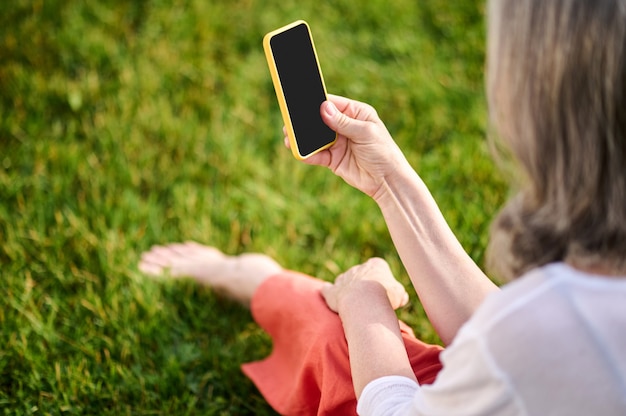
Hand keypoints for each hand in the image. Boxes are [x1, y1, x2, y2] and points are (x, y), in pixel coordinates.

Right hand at [284, 95, 408, 196]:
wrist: (388, 180)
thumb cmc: (383, 152)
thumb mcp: (365, 133)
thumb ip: (343, 122)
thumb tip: (323, 108)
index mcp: (355, 113)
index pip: (332, 104)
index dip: (316, 102)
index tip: (300, 101)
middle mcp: (344, 126)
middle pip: (320, 120)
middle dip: (305, 121)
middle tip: (289, 120)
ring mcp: (338, 142)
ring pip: (315, 138)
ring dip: (303, 138)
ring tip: (289, 137)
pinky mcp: (333, 159)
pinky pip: (317, 155)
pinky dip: (307, 154)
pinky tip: (299, 153)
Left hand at [321, 257, 409, 312]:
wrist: (364, 302)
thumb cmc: (385, 296)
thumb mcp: (399, 294)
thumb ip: (399, 294)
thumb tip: (402, 297)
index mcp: (375, 265)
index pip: (379, 267)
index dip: (383, 279)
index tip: (386, 291)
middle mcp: (358, 269)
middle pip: (361, 274)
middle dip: (364, 285)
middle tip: (370, 300)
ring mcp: (343, 279)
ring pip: (344, 280)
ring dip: (347, 288)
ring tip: (352, 301)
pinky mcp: (332, 291)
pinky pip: (328, 289)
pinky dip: (327, 290)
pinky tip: (326, 290)